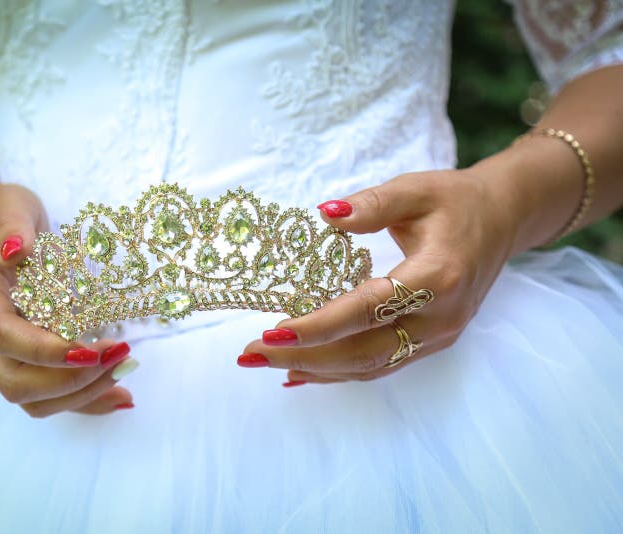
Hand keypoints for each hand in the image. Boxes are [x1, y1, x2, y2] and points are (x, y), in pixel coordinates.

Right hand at [0, 182, 137, 415]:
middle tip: (118, 355)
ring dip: (81, 394)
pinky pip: (48, 396)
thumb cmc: (1, 217)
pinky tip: (121, 395)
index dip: (44, 350)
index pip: (1, 336)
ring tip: (124, 368)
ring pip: (31, 399)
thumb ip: (11, 224)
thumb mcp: (6, 204)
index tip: (90, 350)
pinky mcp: (23, 362)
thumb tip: (15, 249)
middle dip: (69, 379)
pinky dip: (85, 401)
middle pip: (14, 382)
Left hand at [238, 168, 517, 383]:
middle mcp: (441, 316)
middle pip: (365, 351)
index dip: (319, 325)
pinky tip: (302, 373)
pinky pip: (382, 365)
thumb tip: (324, 214)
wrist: (503, 221)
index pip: (369, 309)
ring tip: (266, 363)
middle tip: (251, 354)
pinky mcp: (433, 342)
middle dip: (304, 357)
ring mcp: (439, 336)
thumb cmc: (456, 201)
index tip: (272, 332)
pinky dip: (339, 373)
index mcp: (438, 276)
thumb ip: (372, 203)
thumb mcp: (416, 189)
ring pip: (371, 366)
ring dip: (316, 369)